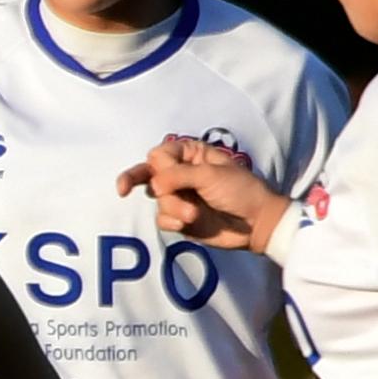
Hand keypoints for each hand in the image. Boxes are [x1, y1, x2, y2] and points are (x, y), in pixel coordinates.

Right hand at [125, 133, 288, 248]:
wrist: (256, 223)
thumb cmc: (240, 191)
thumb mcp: (210, 175)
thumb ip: (178, 175)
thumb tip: (152, 184)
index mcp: (191, 155)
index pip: (160, 154)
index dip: (160, 165)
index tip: (163, 173)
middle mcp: (181, 174)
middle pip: (147, 173)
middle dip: (133, 179)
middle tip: (121, 188)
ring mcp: (179, 196)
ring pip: (157, 200)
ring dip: (174, 207)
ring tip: (194, 214)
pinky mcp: (180, 218)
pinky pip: (162, 218)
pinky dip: (173, 221)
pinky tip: (188, 223)